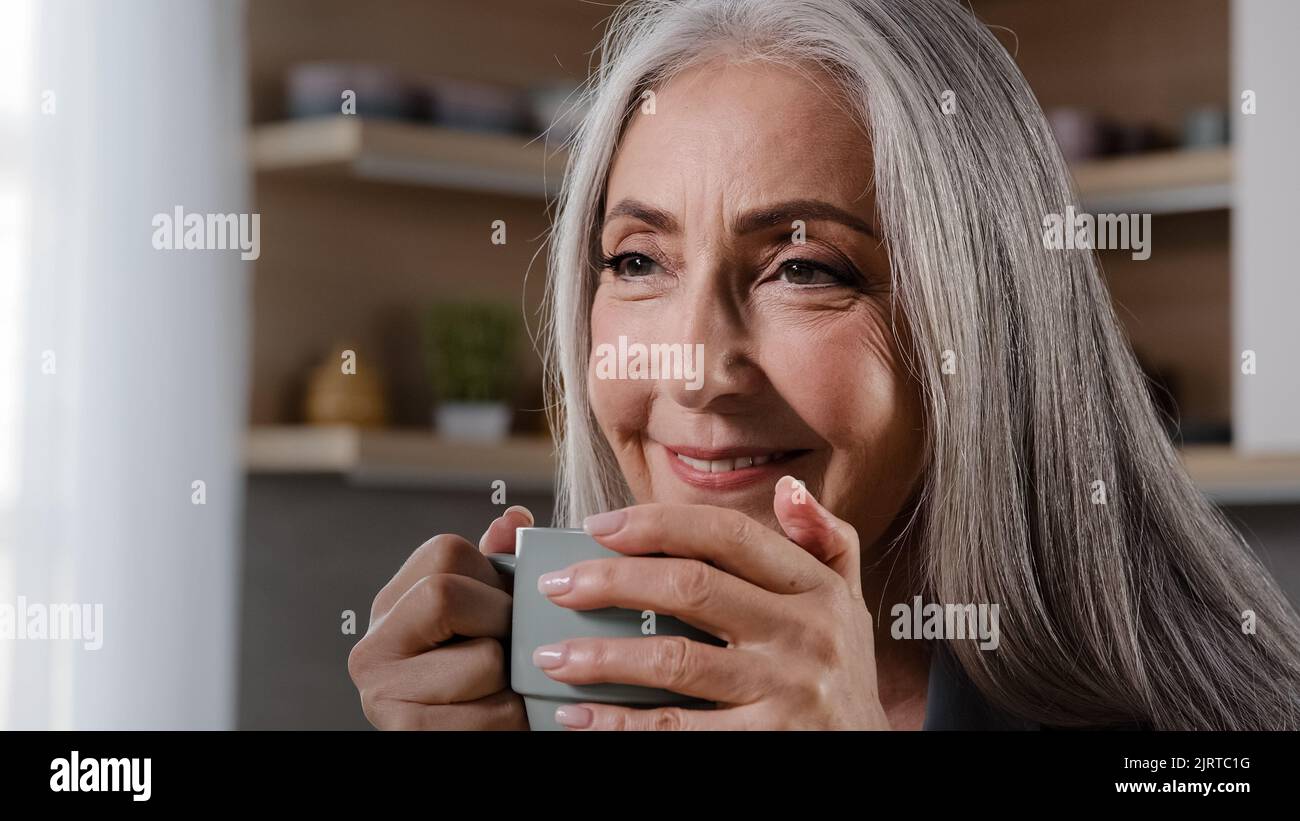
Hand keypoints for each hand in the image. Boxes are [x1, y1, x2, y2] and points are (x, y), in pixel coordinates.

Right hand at [347, 506, 533, 729]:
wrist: (469, 739)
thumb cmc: (486, 678)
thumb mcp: (488, 615)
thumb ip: (498, 566)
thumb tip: (513, 518)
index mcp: (391, 604)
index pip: (446, 551)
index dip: (493, 578)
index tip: (499, 612)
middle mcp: (371, 646)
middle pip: (447, 595)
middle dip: (501, 624)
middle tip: (508, 653)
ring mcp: (380, 692)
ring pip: (483, 658)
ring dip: (513, 679)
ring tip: (502, 691)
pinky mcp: (405, 732)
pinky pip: (492, 713)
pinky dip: (513, 719)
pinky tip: (499, 720)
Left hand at [532, 477, 890, 729]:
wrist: (872, 759)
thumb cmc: (843, 676)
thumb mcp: (850, 603)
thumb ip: (825, 541)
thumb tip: (789, 488)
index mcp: (816, 588)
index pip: (726, 535)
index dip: (656, 524)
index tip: (596, 526)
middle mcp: (805, 633)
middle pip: (690, 587)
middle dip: (612, 581)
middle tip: (555, 586)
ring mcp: (787, 691)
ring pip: (675, 660)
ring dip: (602, 657)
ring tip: (550, 656)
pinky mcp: (765, 743)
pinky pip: (677, 729)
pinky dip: (620, 725)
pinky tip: (580, 718)